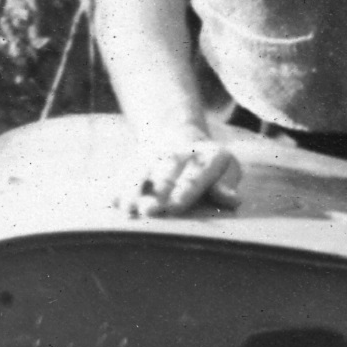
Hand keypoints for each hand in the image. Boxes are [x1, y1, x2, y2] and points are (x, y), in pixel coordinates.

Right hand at [120, 137, 242, 217]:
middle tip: (151, 210)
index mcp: (208, 156)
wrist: (179, 136)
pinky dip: (119, 186)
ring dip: (134, 190)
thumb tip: (233, 199)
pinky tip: (113, 202)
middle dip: (158, 192)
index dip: (185, 190)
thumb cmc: (210, 167)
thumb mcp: (226, 170)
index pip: (196, 176)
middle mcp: (179, 153)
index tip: (175, 206)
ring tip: (129, 208)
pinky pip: (125, 172)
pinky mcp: (135, 160)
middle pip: (166, 174)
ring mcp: (154, 155)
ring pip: (143, 172)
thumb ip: (227, 185)